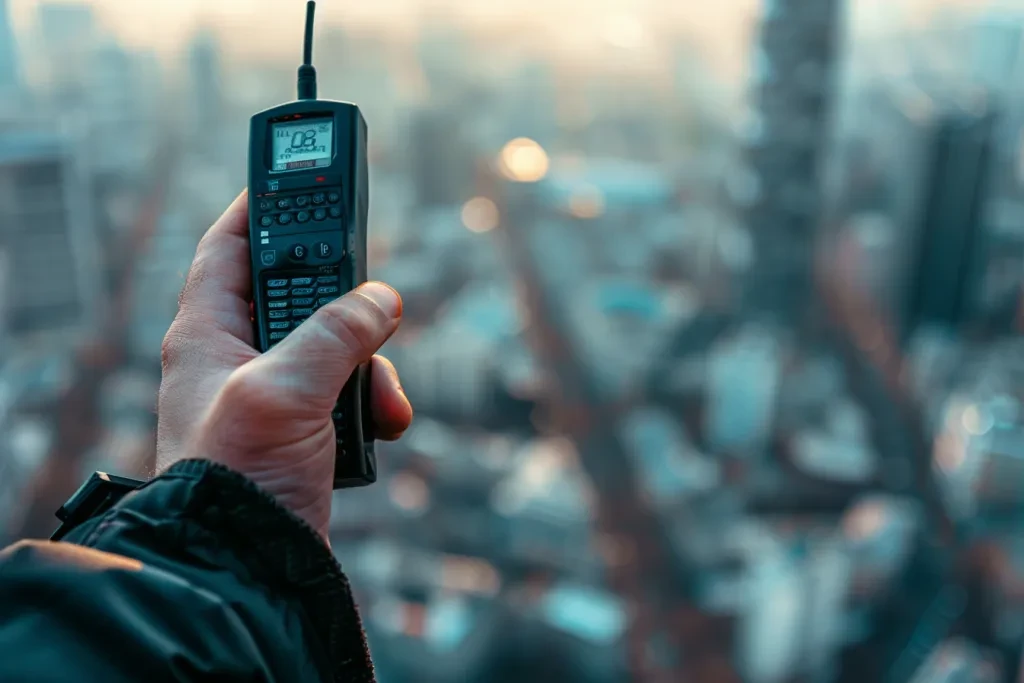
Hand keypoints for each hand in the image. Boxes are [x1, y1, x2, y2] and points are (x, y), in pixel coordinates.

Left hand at [156, 190, 412, 539]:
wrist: (249, 565)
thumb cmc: (239, 476)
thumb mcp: (287, 389)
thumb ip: (335, 332)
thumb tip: (379, 298)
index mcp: (207, 334)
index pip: (229, 247)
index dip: (260, 209)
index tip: (298, 181)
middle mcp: (236, 357)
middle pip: (297, 295)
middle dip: (344, 305)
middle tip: (372, 300)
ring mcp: (271, 394)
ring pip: (335, 346)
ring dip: (368, 366)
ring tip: (378, 400)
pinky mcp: (302, 428)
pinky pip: (347, 393)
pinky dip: (372, 403)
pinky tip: (383, 425)